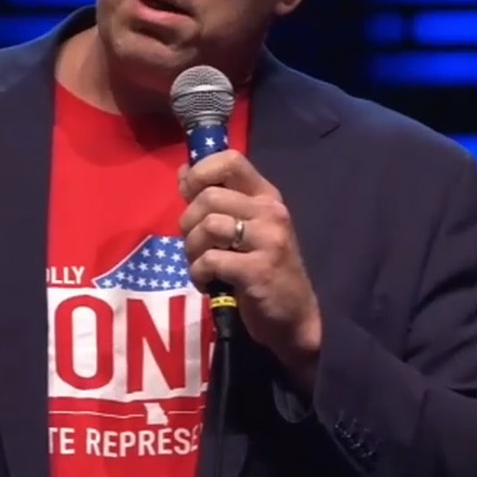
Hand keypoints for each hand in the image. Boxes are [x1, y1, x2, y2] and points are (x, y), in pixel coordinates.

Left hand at [179, 151, 320, 387]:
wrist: (293, 316)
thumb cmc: (264, 269)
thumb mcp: (247, 228)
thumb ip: (219, 200)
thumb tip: (183, 173)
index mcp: (266, 196)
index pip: (230, 160)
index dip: (200, 173)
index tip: (189, 195)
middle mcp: (271, 212)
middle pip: (209, 197)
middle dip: (188, 223)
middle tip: (194, 245)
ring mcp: (268, 241)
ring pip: (208, 226)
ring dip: (191, 250)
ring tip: (200, 265)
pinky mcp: (258, 271)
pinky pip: (211, 260)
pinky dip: (199, 274)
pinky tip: (208, 284)